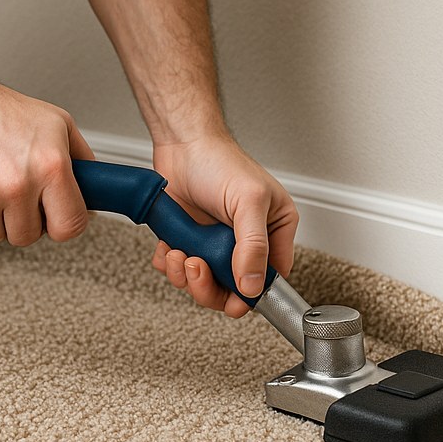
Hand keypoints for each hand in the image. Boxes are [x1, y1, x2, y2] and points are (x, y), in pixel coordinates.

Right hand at [0, 73, 94, 245]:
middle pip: (30, 236)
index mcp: (51, 165)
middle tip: (17, 190)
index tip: (57, 216)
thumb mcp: (54, 122)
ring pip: (0, 235)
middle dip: (26, 218)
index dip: (64, 223)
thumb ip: (81, 158)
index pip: (71, 225)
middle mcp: (19, 184)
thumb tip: (96, 190)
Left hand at [149, 135, 298, 317]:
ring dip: (186, 276)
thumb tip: (252, 286)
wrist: (182, 143)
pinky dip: (170, 265)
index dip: (252, 294)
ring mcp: (215, 243)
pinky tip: (169, 247)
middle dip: (210, 287)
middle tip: (196, 266)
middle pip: (233, 289)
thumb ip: (253, 246)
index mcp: (273, 231)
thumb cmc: (221, 161)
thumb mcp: (248, 202)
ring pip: (203, 283)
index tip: (233, 298)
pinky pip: (179, 270)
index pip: (271, 278)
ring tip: (180, 253)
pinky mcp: (189, 241)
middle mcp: (245, 241)